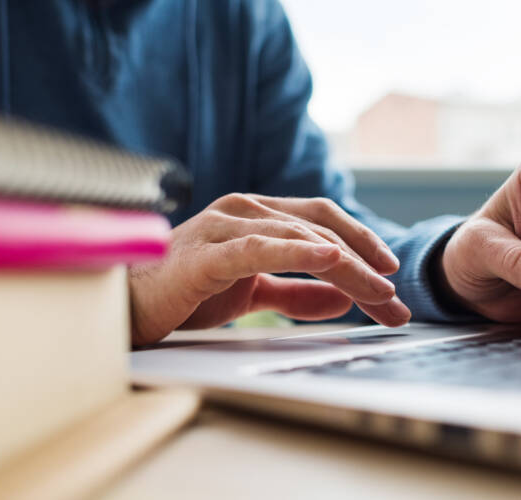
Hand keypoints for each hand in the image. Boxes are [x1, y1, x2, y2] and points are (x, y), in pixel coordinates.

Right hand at [128, 193, 410, 344]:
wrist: (126, 305)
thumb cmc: (184, 292)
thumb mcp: (252, 293)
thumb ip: (294, 292)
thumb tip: (340, 299)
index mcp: (255, 216)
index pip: (320, 221)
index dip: (360, 242)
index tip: (389, 274)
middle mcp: (243, 210)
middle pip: (319, 228)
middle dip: (364, 262)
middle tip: (394, 300)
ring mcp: (224, 227)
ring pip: (299, 238)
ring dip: (346, 266)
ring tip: (378, 292)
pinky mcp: (207, 254)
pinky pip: (259, 249)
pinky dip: (297, 252)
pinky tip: (328, 259)